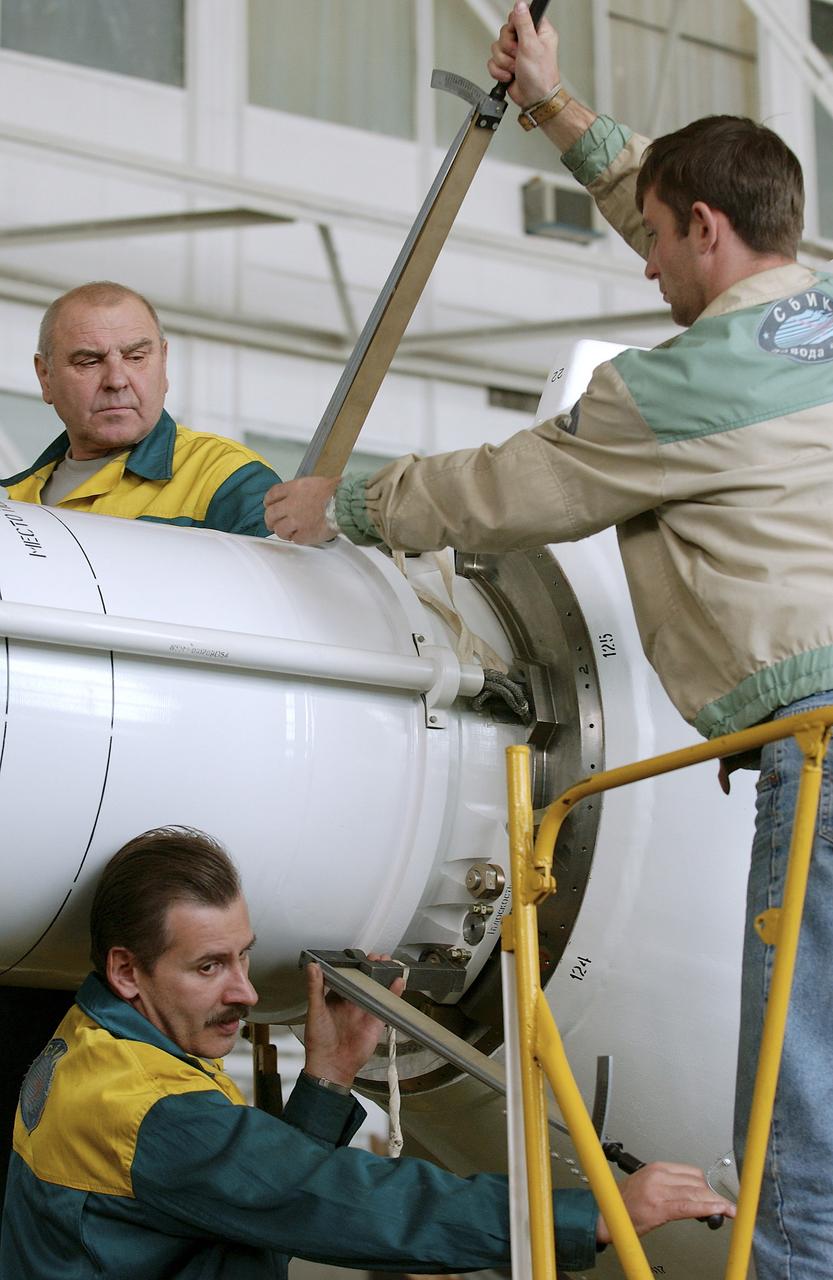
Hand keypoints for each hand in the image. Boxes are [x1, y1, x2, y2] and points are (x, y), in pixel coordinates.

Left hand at [263, 475, 339, 544]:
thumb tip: (295, 498)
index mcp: (294, 489)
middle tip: (272, 524)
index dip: (268, 502)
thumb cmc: (335, 492)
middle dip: (270, 520)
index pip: (272, 495)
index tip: (269, 506)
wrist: (344, 503)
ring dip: (282, 531)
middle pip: (270, 514)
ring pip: (279, 530)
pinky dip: (297, 538)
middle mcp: (291, 505)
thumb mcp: (314, 483)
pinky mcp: (304, 535)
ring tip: (288, 532)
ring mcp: (296, 521)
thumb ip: (300, 491)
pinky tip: (302, 535)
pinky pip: (294, 539)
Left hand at [302, 957, 405, 1087]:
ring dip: (383, 976)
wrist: (332, 1066)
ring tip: (388, 963)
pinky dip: (394, 992)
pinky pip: (386, 1004)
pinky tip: (398, 982)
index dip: (354, 965)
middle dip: (371, 967)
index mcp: (336, 997)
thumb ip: (315, 989)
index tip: (358, 954)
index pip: (347, 976)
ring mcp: (365, 1010)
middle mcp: (352, 1002)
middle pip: (364, 980)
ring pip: (377, 989)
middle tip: (376, 956)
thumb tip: (312, 967)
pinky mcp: (376, 1021)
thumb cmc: (319, 1041)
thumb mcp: (315, 1011)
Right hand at [487, 1, 559, 108]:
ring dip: (504, 61)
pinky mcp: (507, 65)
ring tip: (515, 68)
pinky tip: (510, 76)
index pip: (519, 16)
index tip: (518, 36)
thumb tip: (520, 5)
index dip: (514, 26)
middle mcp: (526, 41)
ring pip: (497, 48)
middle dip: (508, 48)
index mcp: (538, 32)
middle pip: (504, 32)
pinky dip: (499, 71)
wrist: (534, 99)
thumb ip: (524, 23)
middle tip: (518, 55)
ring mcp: (516, 54)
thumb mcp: (532, 45)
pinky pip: (493, 62)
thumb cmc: (540, 76)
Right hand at [596, 1162, 735, 1243]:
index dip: (708, 1185)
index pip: (692, 1172)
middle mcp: (658, 1176)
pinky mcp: (659, 1208)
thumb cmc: (623, 1202)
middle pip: (697, 1182)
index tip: (718, 1195)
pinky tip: (719, 1212)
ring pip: (697, 1193)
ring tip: (727, 1211)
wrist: (604, 1214)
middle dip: (713, 1195)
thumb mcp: (646, 1183)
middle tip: (724, 1207)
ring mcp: (659, 1191)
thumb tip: (691, 1192)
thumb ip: (667, 1184)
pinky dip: (707, 1208)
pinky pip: (689, 1206)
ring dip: (716, 1203)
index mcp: (656, 1168)